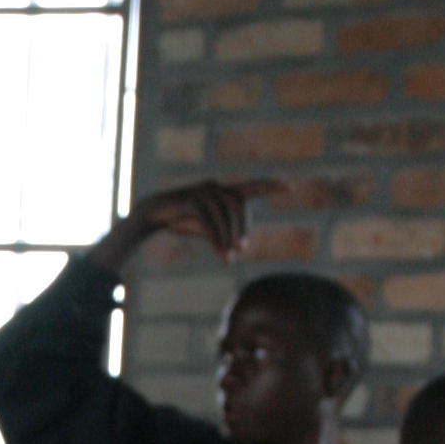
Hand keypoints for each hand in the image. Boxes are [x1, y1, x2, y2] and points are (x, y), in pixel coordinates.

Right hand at [100, 178, 284, 270]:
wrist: (154, 213)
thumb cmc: (183, 219)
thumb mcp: (205, 229)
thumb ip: (222, 236)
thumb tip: (235, 254)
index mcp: (222, 192)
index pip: (250, 187)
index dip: (270, 187)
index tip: (290, 188)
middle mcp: (215, 187)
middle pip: (239, 203)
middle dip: (244, 227)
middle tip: (244, 248)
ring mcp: (202, 191)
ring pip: (224, 214)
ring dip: (229, 236)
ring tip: (230, 256)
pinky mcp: (190, 200)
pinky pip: (209, 222)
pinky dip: (216, 240)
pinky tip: (220, 253)